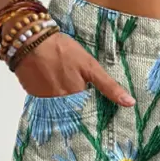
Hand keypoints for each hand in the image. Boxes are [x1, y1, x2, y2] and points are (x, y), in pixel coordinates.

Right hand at [14, 32, 134, 105]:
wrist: (29, 40)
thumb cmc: (62, 50)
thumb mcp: (90, 66)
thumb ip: (109, 86)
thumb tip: (130, 103)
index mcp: (77, 99)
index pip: (90, 115)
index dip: (95, 115)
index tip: (102, 120)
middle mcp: (61, 106)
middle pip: (74, 115)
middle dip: (80, 113)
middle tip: (83, 106)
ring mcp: (46, 103)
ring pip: (60, 111)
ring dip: (66, 108)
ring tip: (68, 95)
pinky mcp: (34, 98)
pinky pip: (46, 105)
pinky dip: (51, 101)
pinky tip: (54, 89)